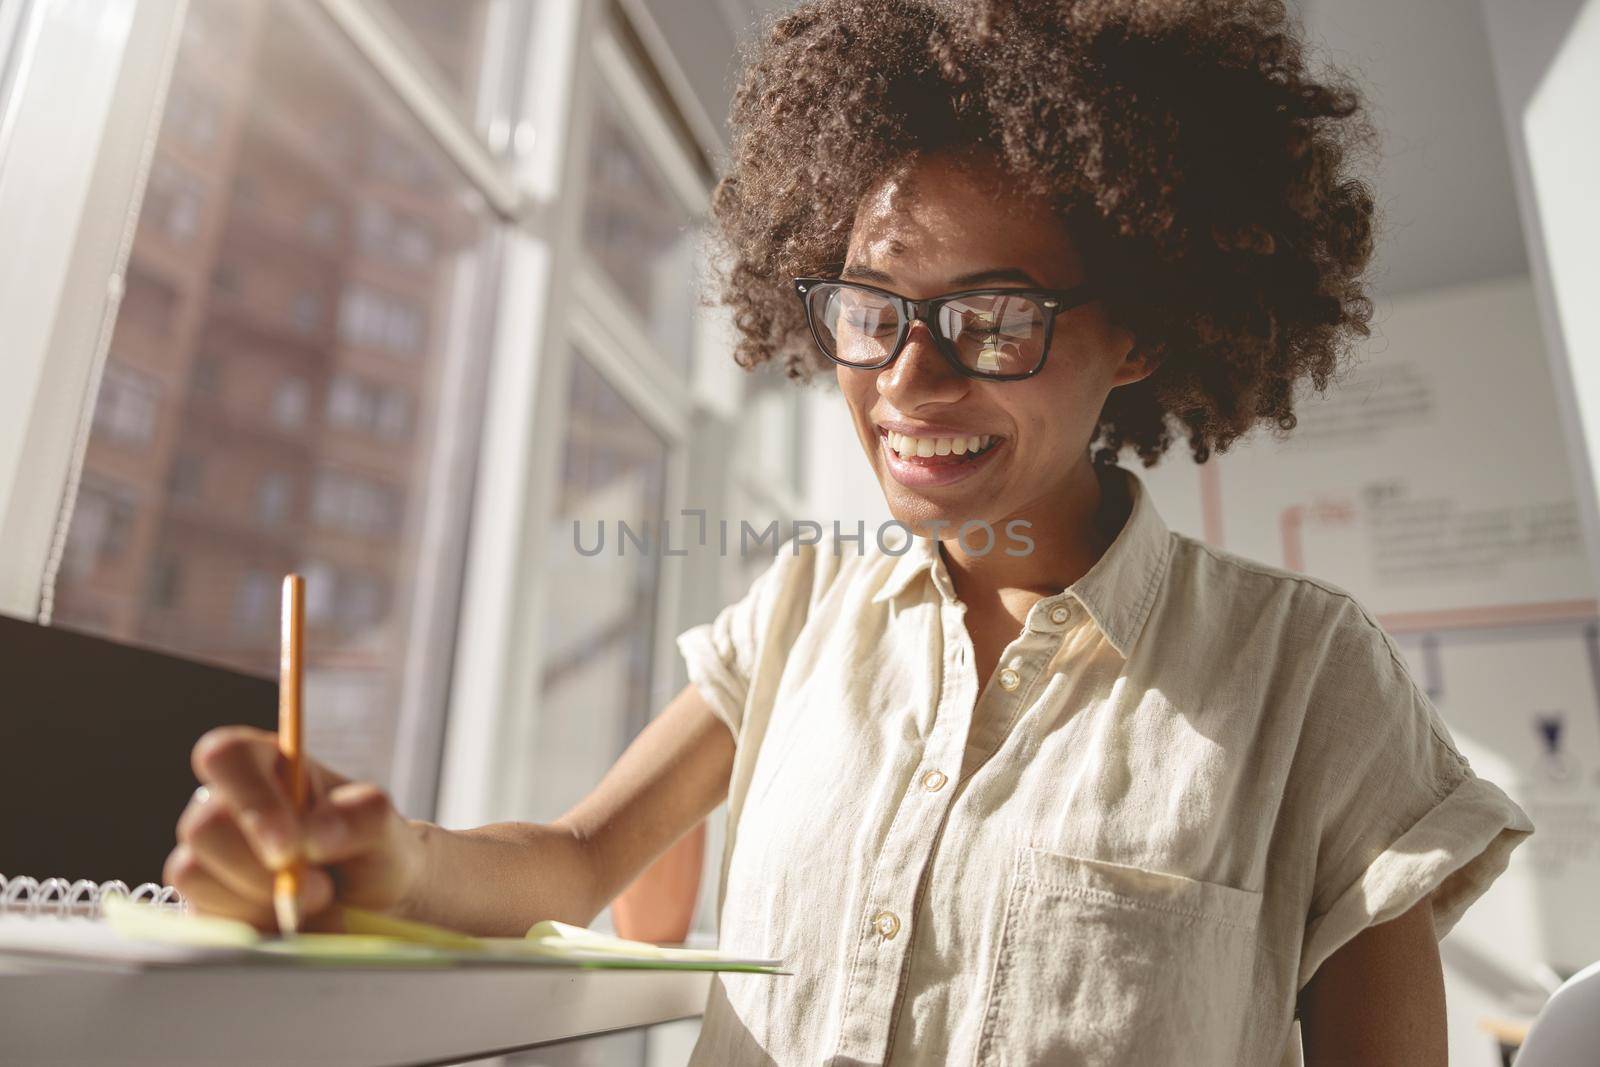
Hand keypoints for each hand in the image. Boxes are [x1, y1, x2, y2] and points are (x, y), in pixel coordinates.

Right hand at [166, 726, 424, 929]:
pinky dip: (251, 924)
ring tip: (314, 898)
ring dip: (259, 898)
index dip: (251, 801)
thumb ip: (358, 816)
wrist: (376, 909)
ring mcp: (209, 855)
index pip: (226, 756)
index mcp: (267, 764)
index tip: (289, 846)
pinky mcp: (204, 902)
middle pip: (203, 825)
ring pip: (193, 872)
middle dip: (259, 867)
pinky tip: (287, 920)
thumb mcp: (383, 824)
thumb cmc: (373, 850)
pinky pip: (203, 915)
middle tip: (320, 886)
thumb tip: (311, 836)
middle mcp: (227, 804)